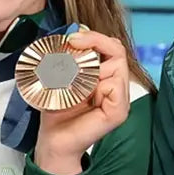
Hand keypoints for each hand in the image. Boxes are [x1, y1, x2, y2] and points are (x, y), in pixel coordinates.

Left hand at [34, 30, 130, 174]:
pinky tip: (80, 95)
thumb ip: (69, 58)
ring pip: (117, 65)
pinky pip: (114, 84)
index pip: (112, 47)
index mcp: (106, 77)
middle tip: (71, 45)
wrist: (53, 140)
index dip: (94, 37)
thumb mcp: (60, 77)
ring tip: (72, 81)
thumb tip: (73, 35)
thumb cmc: (56, 111)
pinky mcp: (119, 111)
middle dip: (95, 43)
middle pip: (118, 50)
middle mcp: (117, 86)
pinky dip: (95, 85)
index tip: (71, 38)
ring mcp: (120, 100)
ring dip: (90, 68)